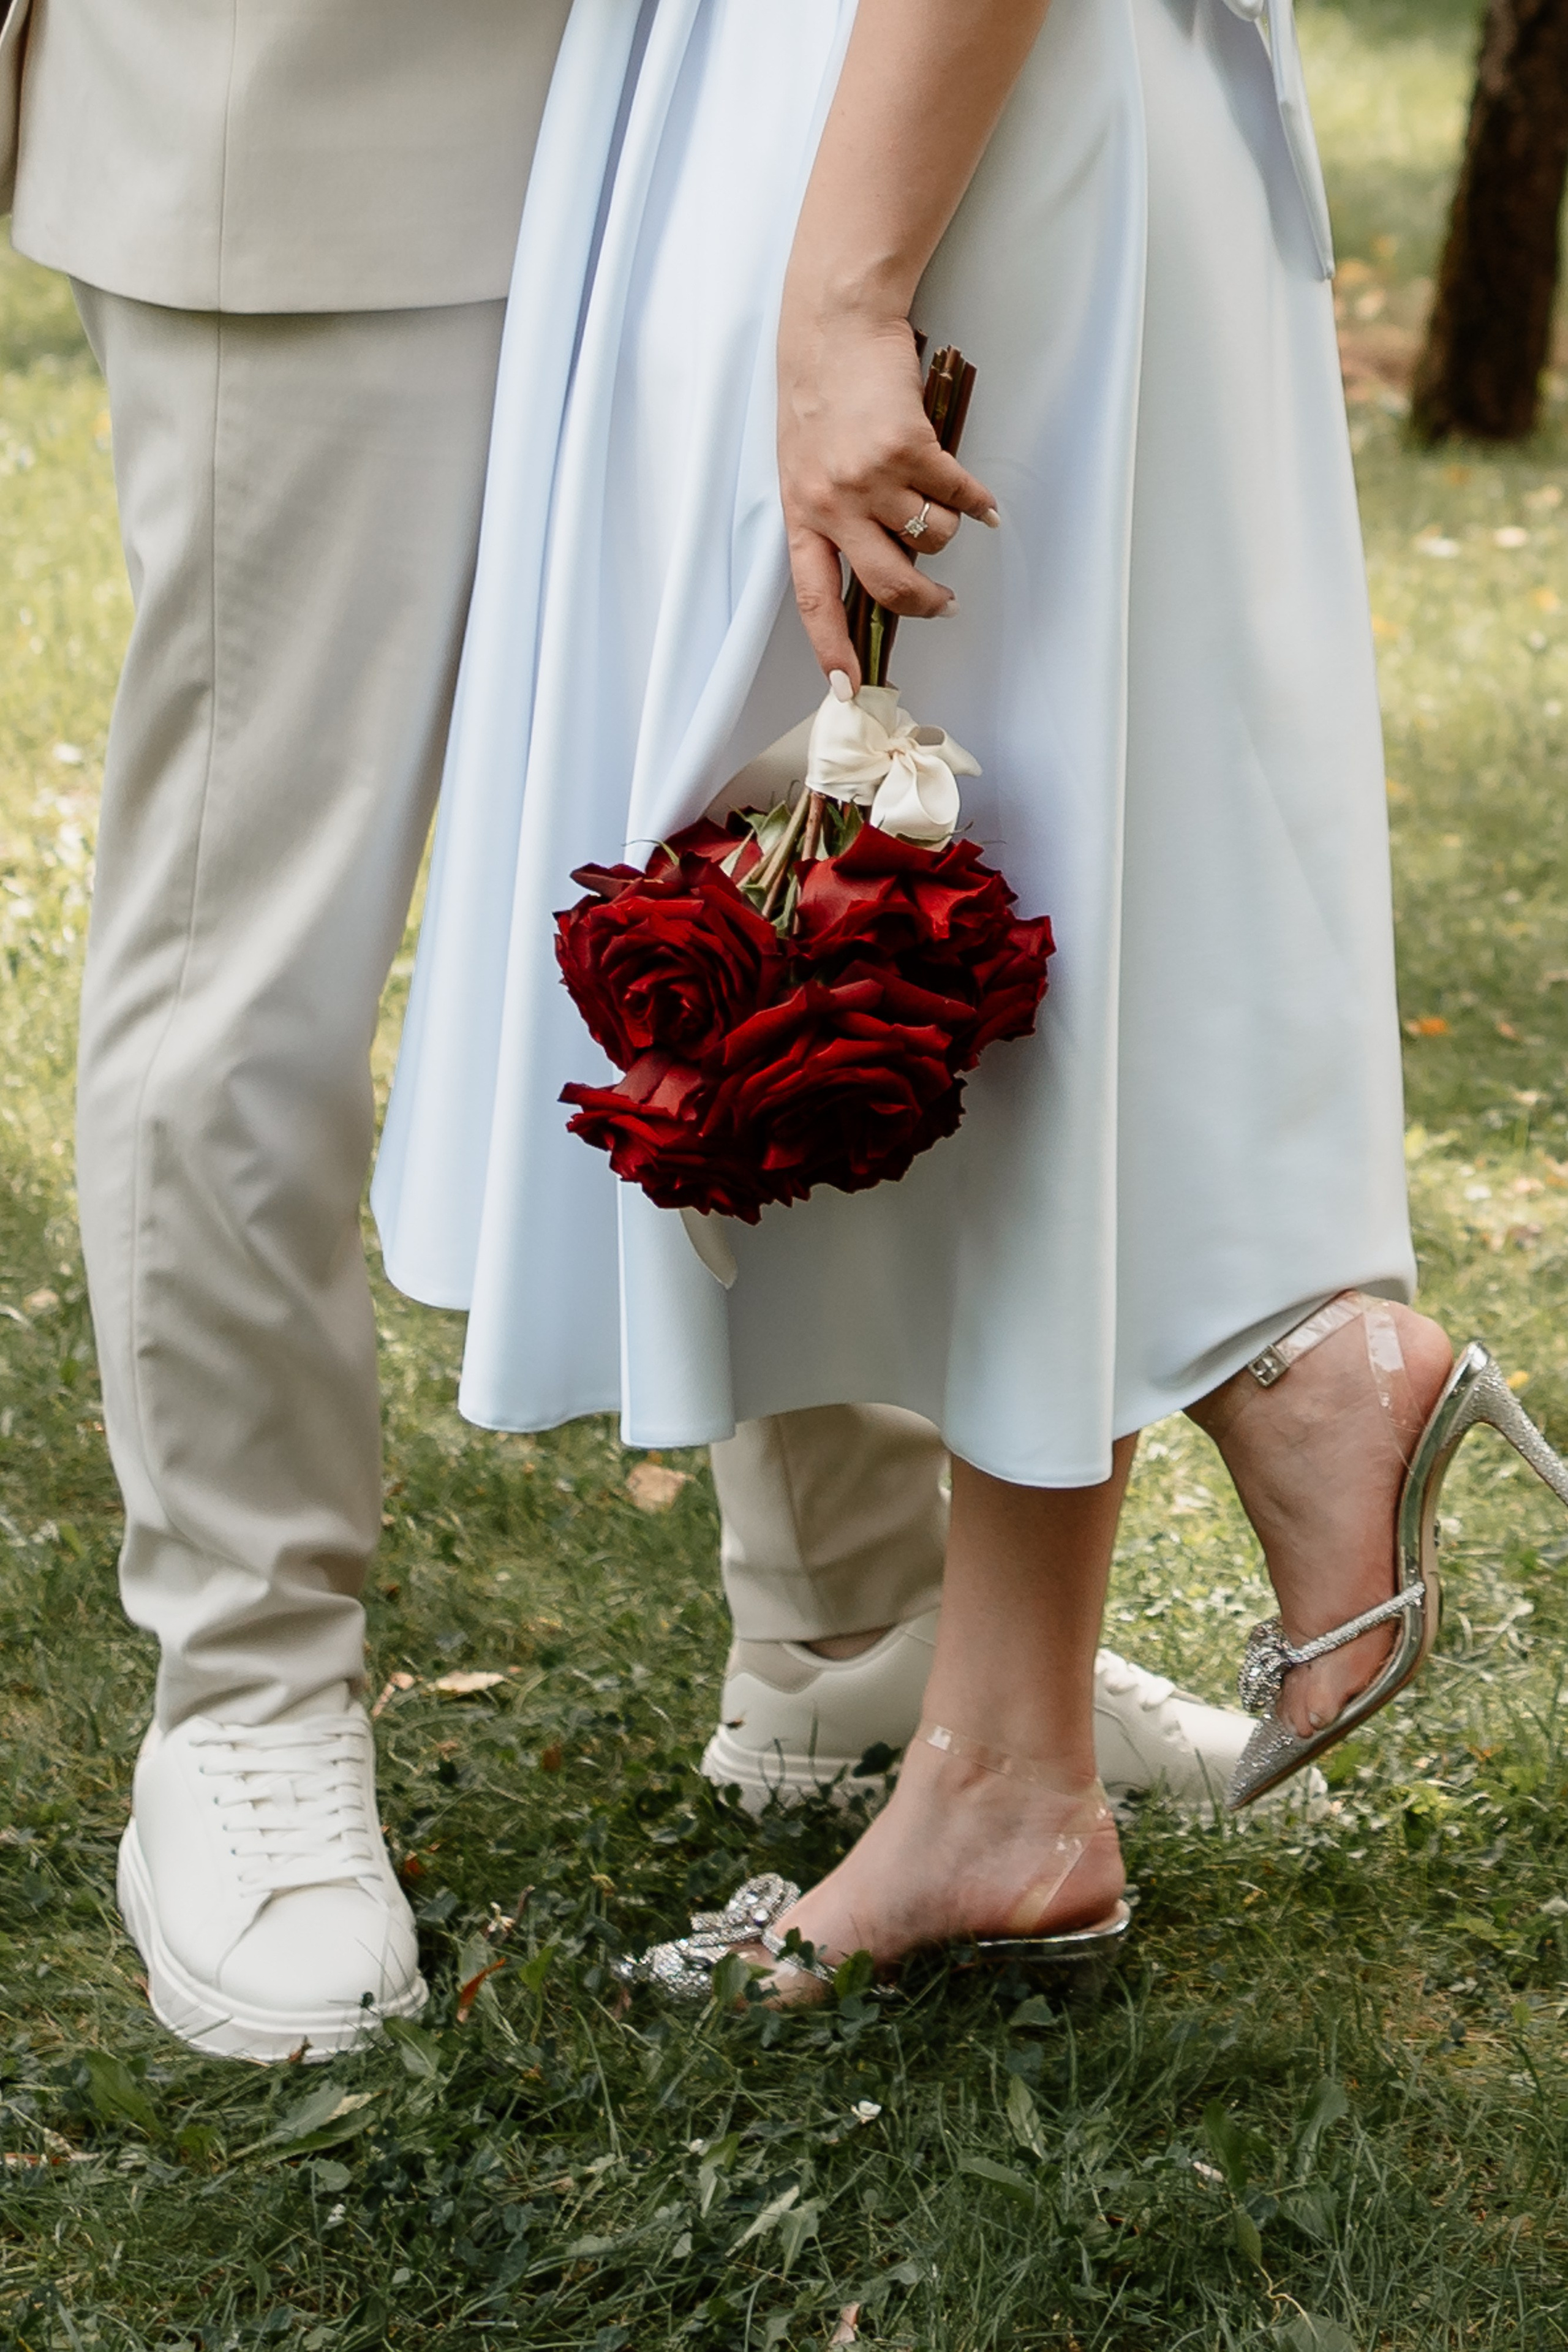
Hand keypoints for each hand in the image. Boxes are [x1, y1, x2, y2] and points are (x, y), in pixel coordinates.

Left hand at [777, 305, 998, 685]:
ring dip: (947, 532)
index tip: (848, 688)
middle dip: (924, 605)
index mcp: (801, 514)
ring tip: (942, 508)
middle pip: (887, 586)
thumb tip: (885, 565)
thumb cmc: (818, 396)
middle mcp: (833, 503)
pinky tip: (982, 504)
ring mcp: (872, 476)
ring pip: (932, 540)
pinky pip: (958, 497)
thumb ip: (833, 517)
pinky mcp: (910, 447)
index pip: (814, 598)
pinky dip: (977, 503)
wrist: (833, 325)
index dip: (833, 648)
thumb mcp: (804, 466)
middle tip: (942, 605)